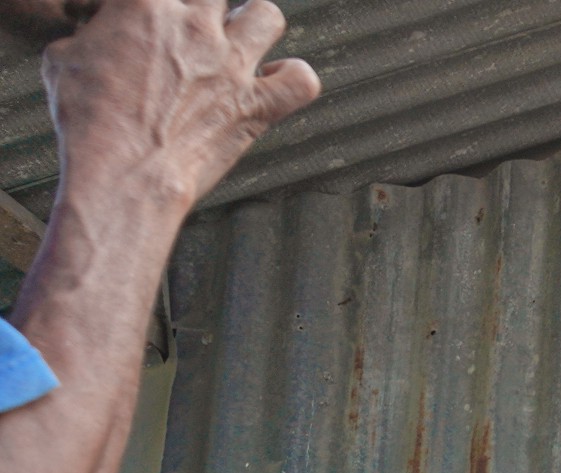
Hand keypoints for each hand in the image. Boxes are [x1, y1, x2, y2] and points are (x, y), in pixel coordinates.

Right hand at [43, 0, 319, 213]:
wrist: (123, 173)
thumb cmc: (87, 120)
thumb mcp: (64, 58)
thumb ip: (93, 34)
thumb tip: (100, 36)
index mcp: (144, 6)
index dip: (153, 7)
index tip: (147, 25)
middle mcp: (195, 28)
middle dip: (203, 8)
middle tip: (190, 34)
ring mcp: (231, 66)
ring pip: (267, 15)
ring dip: (255, 25)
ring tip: (240, 43)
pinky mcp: (255, 107)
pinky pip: (302, 80)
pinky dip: (295, 78)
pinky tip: (275, 82)